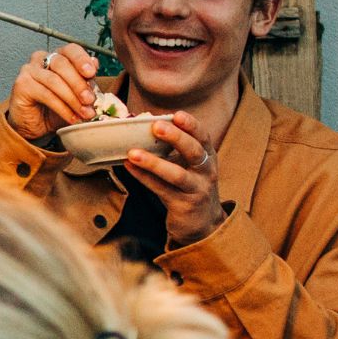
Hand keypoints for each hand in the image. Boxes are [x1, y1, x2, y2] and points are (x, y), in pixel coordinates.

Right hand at [6, 44, 98, 141]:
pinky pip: (45, 94)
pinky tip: (71, 117)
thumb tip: (96, 64)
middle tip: (90, 100)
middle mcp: (40, 58)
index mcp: (57, 56)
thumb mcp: (75, 95)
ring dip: (72, 98)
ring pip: (54, 80)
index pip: (70, 49)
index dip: (82, 59)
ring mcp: (29, 70)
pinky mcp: (22, 85)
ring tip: (84, 113)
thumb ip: (85, 81)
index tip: (92, 73)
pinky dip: (62, 108)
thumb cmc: (53, 108)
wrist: (33, 125)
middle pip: (62, 64)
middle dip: (79, 83)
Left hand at [124, 112, 222, 244]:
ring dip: (153, 162)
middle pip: (194, 152)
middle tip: (156, 126)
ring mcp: (196, 190)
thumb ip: (174, 149)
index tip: (177, 115)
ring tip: (133, 153)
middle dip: (176, 138)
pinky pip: (161, 190)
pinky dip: (144, 178)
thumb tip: (143, 126)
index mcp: (208, 157)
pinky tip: (129, 167)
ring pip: (176, 175)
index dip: (191, 125)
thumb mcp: (189, 166)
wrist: (201, 224)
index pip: (203, 137)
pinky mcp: (183, 206)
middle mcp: (206, 172)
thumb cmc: (190, 187)